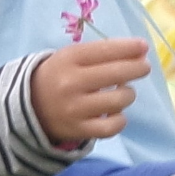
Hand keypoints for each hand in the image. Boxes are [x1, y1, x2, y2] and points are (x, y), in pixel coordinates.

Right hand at [32, 38, 151, 145]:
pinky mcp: (79, 129)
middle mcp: (71, 82)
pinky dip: (120, 120)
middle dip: (137, 68)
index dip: (128, 48)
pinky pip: (111, 127)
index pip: (105, 50)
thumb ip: (101, 53)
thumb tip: (140, 50)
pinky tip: (117, 113)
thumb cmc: (59, 75)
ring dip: (128, 94)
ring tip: (125, 91)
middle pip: (116, 74)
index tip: (143, 46)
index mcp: (69, 59)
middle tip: (144, 67)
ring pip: (118, 100)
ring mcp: (75, 108)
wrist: (30, 105)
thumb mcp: (71, 57)